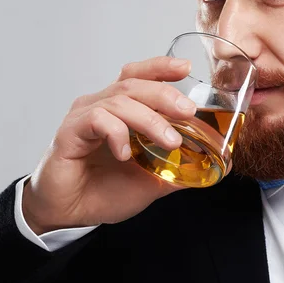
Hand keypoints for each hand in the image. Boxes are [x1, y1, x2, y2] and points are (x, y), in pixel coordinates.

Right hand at [22, 56, 196, 234]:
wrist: (68, 215)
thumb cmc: (104, 191)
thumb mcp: (151, 180)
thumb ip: (177, 168)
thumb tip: (214, 164)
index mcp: (119, 109)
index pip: (138, 76)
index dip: (161, 67)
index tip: (186, 67)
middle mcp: (100, 105)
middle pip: (133, 83)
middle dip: (165, 93)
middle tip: (188, 111)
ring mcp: (83, 117)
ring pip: (120, 100)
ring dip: (150, 119)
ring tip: (169, 142)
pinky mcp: (69, 133)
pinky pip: (97, 119)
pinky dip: (117, 132)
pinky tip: (126, 153)